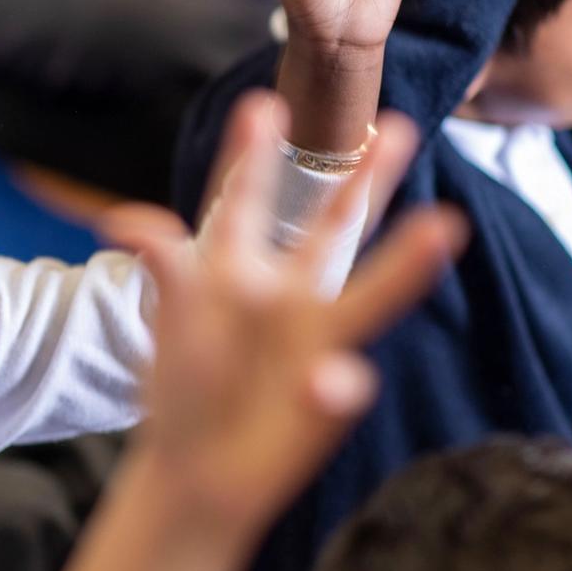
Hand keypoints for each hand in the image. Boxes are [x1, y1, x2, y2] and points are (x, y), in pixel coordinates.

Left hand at [109, 95, 462, 539]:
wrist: (197, 468)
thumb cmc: (186, 384)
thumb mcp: (169, 318)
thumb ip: (163, 263)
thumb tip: (127, 220)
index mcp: (236, 267)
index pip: (244, 199)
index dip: (251, 154)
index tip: (261, 102)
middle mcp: (287, 295)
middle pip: (335, 228)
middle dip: (368, 180)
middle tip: (401, 125)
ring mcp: (315, 343)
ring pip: (366, 296)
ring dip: (405, 263)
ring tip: (445, 225)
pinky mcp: (327, 397)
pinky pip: (337, 384)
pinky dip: (333, 384)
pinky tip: (325, 381)